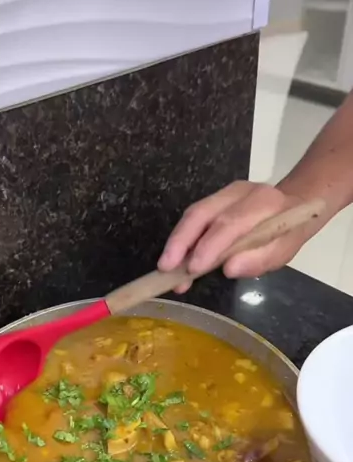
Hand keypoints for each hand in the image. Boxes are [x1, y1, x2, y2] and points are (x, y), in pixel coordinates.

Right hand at [158, 181, 324, 291]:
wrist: (294, 204)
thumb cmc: (289, 232)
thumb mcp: (285, 250)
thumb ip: (260, 259)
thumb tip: (229, 269)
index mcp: (263, 203)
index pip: (230, 222)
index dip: (209, 246)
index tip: (193, 269)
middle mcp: (239, 192)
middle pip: (202, 213)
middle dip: (181, 241)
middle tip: (166, 267)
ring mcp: (224, 193)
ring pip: (193, 214)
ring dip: (177, 241)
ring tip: (167, 268)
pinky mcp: (214, 198)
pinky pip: (194, 217)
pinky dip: (182, 239)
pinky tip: (177, 259)